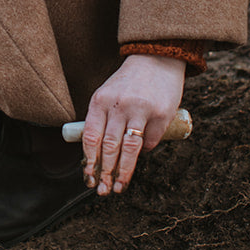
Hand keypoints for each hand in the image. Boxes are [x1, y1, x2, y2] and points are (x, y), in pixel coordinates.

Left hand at [81, 55, 185, 197]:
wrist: (156, 59)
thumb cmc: (127, 83)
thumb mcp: (107, 95)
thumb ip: (100, 121)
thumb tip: (95, 157)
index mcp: (100, 100)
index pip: (91, 137)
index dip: (89, 161)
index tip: (88, 177)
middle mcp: (119, 105)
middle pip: (109, 146)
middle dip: (105, 172)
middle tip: (103, 190)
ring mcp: (141, 109)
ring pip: (130, 149)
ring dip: (124, 172)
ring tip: (118, 186)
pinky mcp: (161, 113)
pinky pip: (151, 141)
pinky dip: (146, 151)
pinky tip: (142, 153)